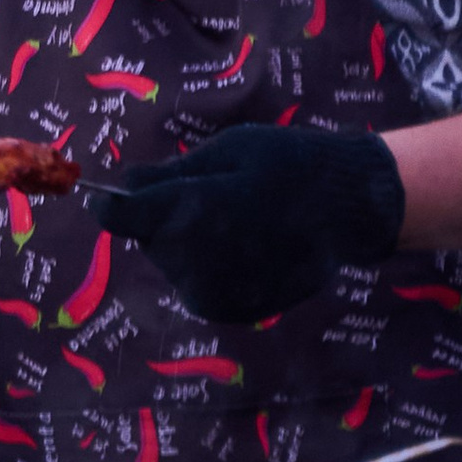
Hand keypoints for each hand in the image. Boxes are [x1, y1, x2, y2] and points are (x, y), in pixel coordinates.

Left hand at [111, 124, 404, 325]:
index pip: (118, 216)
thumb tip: (123, 185)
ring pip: (173, 265)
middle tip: (212, 196)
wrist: (350, 210)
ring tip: (238, 222)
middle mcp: (192, 261)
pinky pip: (200, 286)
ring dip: (187, 246)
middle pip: (149, 240)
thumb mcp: (228, 150)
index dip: (113, 204)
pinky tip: (248, 248)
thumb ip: (171, 173)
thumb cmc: (288, 165)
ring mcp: (213, 293)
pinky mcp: (231, 311)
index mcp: (186, 212)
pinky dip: (211, 269)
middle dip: (163, 219)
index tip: (112, 196)